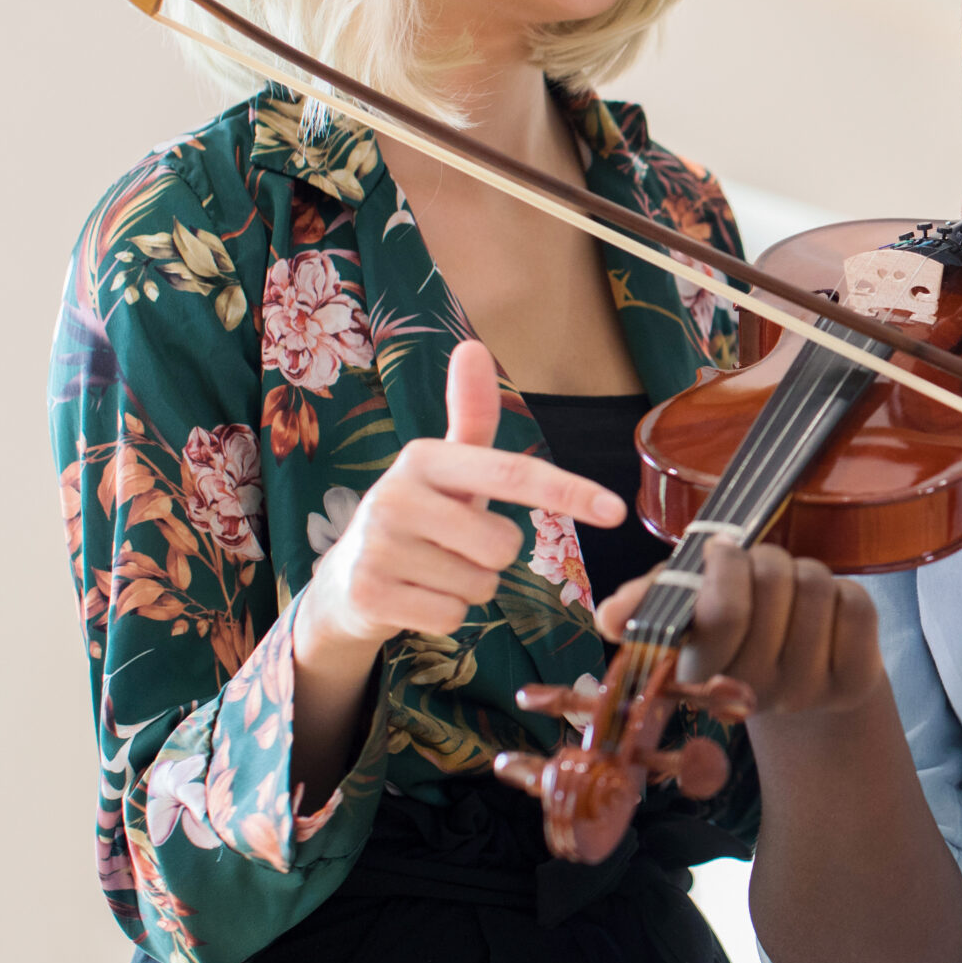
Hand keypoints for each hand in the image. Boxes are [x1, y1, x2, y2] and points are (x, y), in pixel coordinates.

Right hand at [294, 341, 626, 664]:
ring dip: (470, 587)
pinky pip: (453, 617)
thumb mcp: (447, 468)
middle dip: (494, 557)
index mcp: (423, 458)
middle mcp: (394, 495)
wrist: (346, 578)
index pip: (512, 474)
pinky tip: (416, 596)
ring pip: (481, 585)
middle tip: (455, 546)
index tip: (615, 510)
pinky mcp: (370, 594)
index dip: (569, 491)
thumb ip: (470, 414)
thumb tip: (472, 345)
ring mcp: (378, 546)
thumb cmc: (419, 515)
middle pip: (503, 546)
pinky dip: (446, 615)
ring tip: (432, 569)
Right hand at [595, 542, 883, 722]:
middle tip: (761, 567)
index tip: (721, 550)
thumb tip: (609, 615)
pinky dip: (843, 592)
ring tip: (791, 592)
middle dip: (767, 559)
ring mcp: (807, 691)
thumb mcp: (687, 613)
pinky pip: (855, 606)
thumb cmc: (737, 629)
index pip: (723, 612)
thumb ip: (648, 603)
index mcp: (702, 676)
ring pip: (815, 587)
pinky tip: (827, 612)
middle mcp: (754, 692)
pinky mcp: (854, 681)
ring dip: (804, 573)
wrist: (801, 677)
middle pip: (773, 583)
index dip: (725, 564)